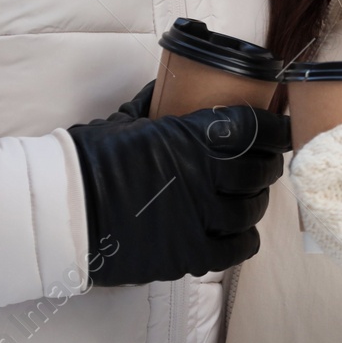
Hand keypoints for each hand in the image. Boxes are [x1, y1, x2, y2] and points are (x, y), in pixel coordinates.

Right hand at [68, 82, 291, 285]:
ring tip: (250, 196)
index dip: (274, 129)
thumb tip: (165, 87)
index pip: (253, 129)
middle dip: (268, 165)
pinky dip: (243, 238)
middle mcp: (202, 178)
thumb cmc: (88, 160)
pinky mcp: (187, 255)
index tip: (280, 129)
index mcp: (190, 138)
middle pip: (258, 171)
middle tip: (265, 163)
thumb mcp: (125, 120)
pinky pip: (236, 249)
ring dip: (256, 201)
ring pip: (251, 210)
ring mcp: (198, 219)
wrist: (61, 211)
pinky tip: (240, 230)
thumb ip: (155, 105)